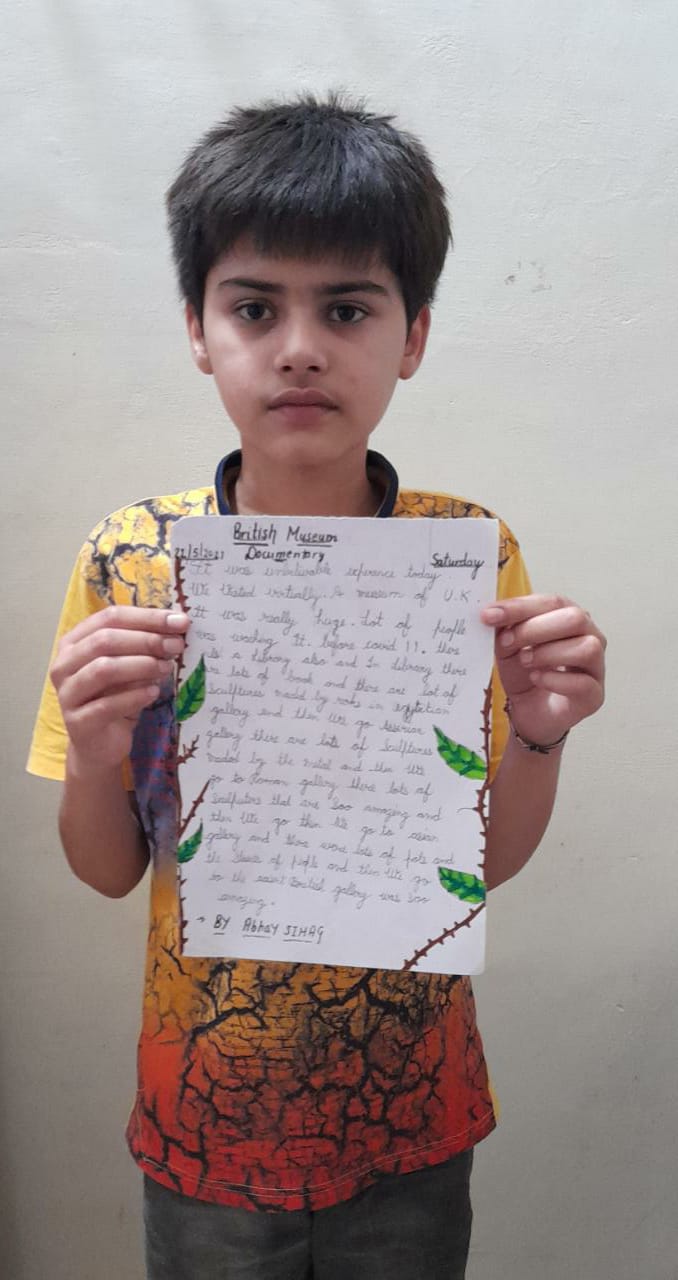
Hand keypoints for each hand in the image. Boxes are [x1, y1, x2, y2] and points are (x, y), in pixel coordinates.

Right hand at [50, 606, 188, 775]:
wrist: (101, 744)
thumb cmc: (116, 697)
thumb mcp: (130, 666)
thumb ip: (145, 645)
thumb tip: (177, 625)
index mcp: (74, 642)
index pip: (110, 617)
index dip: (147, 617)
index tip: (180, 621)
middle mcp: (64, 664)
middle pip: (105, 640)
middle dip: (146, 640)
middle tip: (176, 646)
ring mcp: (67, 693)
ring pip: (104, 669)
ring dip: (141, 665)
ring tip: (166, 668)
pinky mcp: (77, 722)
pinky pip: (107, 705)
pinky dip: (135, 696)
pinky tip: (153, 693)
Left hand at [481, 594, 605, 746]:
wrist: (529, 712)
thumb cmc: (524, 673)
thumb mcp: (508, 647)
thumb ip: (506, 628)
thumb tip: (493, 613)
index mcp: (568, 617)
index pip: (552, 602)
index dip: (520, 607)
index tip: (489, 615)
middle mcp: (589, 636)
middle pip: (575, 618)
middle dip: (535, 628)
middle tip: (507, 641)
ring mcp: (596, 666)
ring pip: (587, 647)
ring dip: (549, 653)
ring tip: (525, 661)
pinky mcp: (594, 695)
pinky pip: (583, 682)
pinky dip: (554, 679)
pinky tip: (536, 678)